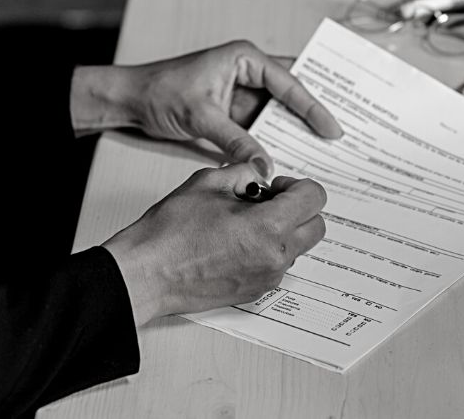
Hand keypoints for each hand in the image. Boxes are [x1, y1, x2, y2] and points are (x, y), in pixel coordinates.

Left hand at [71, 40, 341, 179]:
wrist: (130, 101)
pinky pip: (262, 128)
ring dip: (297, 131)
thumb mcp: (201, 117)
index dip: (314, 107)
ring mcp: (242, 94)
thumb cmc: (159, 93)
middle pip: (291, 94)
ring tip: (324, 151)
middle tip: (342, 137)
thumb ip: (235, 140)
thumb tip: (264, 164)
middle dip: (315, 114)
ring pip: (279, 113)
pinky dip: (276, 141)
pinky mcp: (234, 113)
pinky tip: (292, 157)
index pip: (289, 82)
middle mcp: (248, 72)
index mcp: (244, 58)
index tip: (333, 129)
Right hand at [101, 164, 327, 324]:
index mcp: (269, 227)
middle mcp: (275, 257)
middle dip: (298, 208)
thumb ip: (244, 172)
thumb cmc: (170, 232)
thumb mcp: (208, 183)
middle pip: (316, 226)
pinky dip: (268, 250)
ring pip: (298, 248)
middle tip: (267, 202)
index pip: (314, 198)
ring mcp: (267, 278)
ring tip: (245, 223)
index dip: (296, 185)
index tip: (274, 187)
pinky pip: (278, 265)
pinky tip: (236, 242)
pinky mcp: (255, 292)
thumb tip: (258, 174)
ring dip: (284, 231)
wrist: (147, 274)